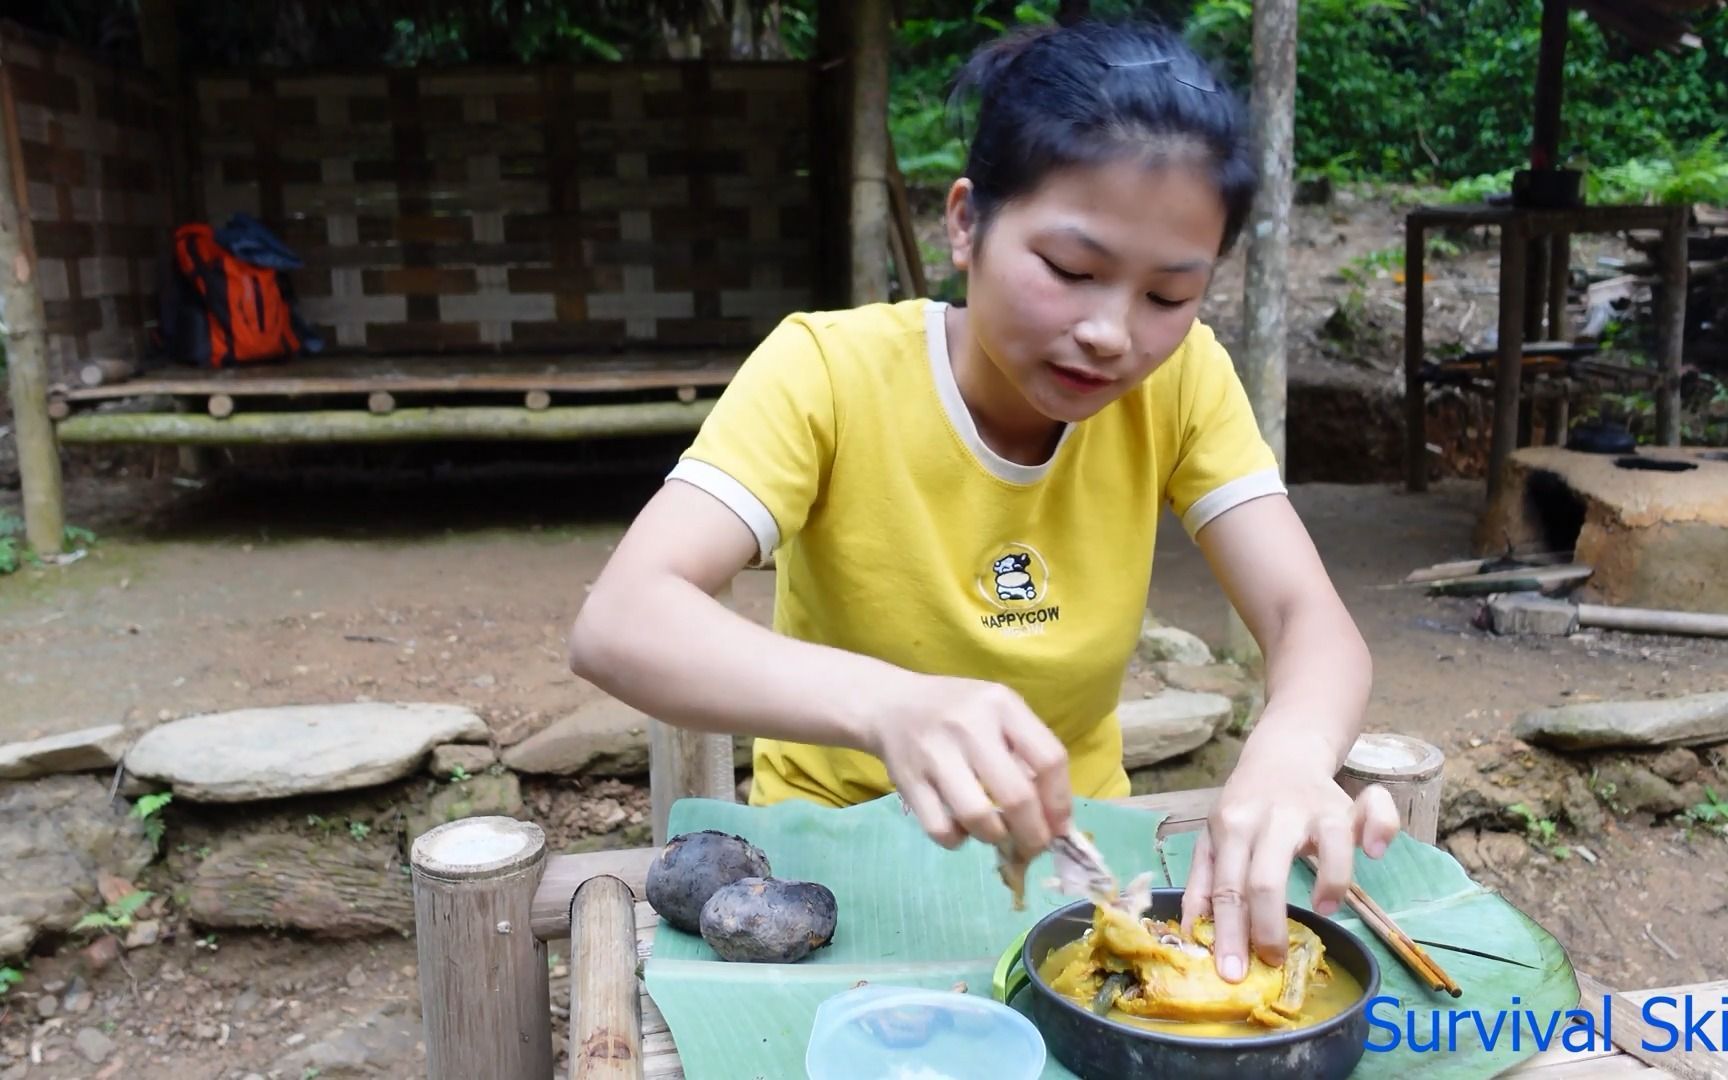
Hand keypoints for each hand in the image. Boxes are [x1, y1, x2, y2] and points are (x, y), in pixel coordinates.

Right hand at [864, 675, 1071, 857]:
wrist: (891, 704)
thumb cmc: (959, 713)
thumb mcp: (998, 714)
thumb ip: (1029, 754)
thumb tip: (1057, 822)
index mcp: (1001, 705)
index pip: (1049, 759)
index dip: (1060, 802)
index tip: (1060, 828)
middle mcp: (969, 725)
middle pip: (1017, 797)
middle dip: (1033, 835)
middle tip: (1033, 847)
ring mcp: (935, 753)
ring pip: (978, 818)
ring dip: (994, 837)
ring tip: (994, 832)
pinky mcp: (908, 780)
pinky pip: (941, 829)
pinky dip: (957, 840)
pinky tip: (960, 828)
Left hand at [1180, 733, 1399, 982]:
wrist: (1280, 753)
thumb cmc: (1244, 807)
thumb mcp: (1213, 837)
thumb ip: (1202, 882)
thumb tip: (1191, 931)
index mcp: (1230, 827)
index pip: (1226, 887)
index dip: (1228, 932)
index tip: (1231, 973)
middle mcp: (1270, 817)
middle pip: (1266, 876)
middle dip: (1268, 926)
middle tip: (1272, 961)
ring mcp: (1312, 808)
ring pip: (1330, 841)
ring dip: (1332, 880)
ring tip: (1326, 909)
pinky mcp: (1347, 802)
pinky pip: (1375, 810)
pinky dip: (1381, 828)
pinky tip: (1375, 852)